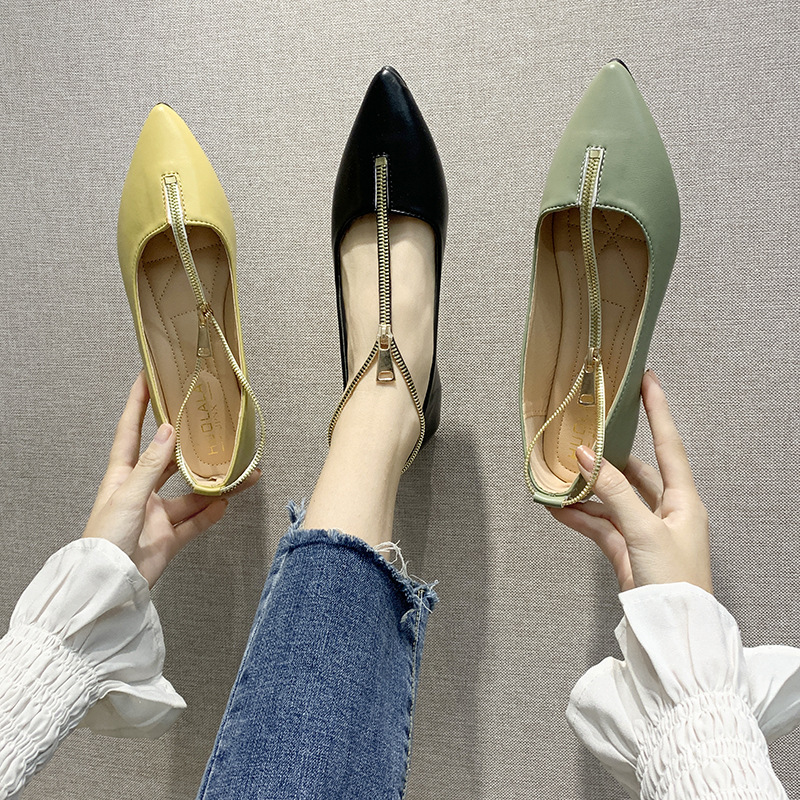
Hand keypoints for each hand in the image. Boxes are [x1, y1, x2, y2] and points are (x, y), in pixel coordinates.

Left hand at [82, 372, 259, 586]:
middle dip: (190, 446)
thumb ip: (151, 465)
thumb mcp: (128, 496)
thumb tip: (168, 430)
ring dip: (212, 486)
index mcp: (122, 475)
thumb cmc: (105, 538)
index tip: (148, 378)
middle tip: (211, 427)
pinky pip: (194, 522)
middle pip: (169, 461)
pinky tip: (226, 503)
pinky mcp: (168, 538)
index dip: (137, 404)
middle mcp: (141, 491)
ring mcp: (156, 515)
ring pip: (190, 494)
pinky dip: (210, 514)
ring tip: (238, 475)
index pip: (130, 431)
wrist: (108, 586)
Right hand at [549, 370, 711, 592]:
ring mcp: (644, 530)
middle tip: (584, 432)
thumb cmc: (675, 580)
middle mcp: (665, 510)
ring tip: (558, 474)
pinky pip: (600, 524)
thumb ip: (613, 491)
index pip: (668, 444)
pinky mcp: (626, 550)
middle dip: (607, 455)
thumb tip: (586, 455)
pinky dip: (579, 516)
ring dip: (587, 489)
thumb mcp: (645, 530)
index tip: (647, 380)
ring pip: (611, 499)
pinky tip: (557, 509)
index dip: (658, 410)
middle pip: (633, 471)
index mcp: (684, 500)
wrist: (673, 631)